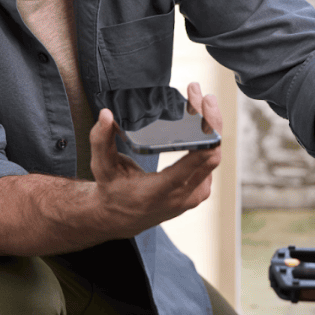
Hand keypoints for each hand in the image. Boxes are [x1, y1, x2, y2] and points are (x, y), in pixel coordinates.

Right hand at [89, 82, 222, 237]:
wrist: (121, 218)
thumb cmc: (112, 190)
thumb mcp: (102, 167)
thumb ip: (100, 141)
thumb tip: (106, 115)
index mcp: (160, 191)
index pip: (194, 164)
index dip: (207, 135)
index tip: (205, 107)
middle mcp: (183, 195)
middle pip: (211, 155)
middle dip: (211, 122)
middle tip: (203, 96)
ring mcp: (195, 194)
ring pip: (214, 156)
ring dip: (211, 128)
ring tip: (199, 102)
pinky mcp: (201, 190)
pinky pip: (211, 162)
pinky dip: (210, 140)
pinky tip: (200, 120)